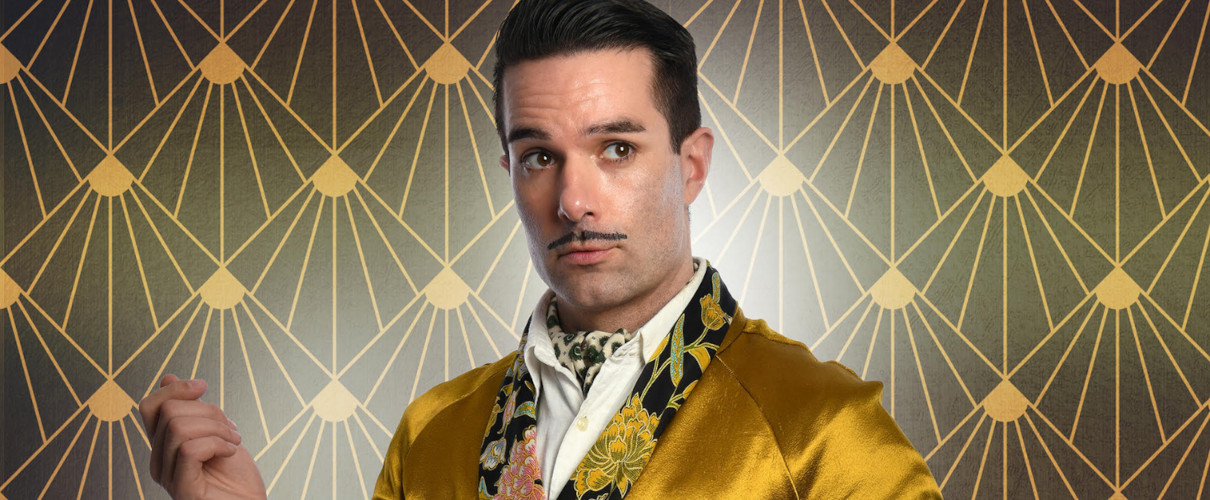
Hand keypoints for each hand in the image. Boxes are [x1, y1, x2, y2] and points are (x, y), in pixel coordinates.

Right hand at [139, 374, 266, 498]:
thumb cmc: (236, 476)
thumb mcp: (216, 432)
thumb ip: (193, 410)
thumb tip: (167, 378)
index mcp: (163, 446)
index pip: (150, 407)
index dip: (175, 390)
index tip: (203, 386)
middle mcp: (159, 462)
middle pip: (168, 412)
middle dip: (208, 411)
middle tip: (231, 429)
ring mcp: (168, 477)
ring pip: (177, 427)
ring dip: (216, 428)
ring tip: (233, 441)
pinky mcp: (182, 490)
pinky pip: (189, 450)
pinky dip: (216, 444)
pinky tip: (229, 453)